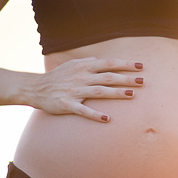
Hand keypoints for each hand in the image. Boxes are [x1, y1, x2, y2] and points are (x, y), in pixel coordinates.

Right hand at [28, 57, 142, 121]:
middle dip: (126, 78)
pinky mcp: (67, 104)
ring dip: (116, 93)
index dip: (125, 64)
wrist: (35, 88)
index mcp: (84, 66)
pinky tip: (108, 118)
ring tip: (131, 95)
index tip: (141, 66)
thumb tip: (101, 59)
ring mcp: (75, 91)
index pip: (109, 63)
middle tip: (143, 81)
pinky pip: (83, 110)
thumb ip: (88, 61)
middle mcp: (81, 77)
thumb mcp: (72, 64)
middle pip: (108, 77)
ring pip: (99, 91)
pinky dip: (95, 114)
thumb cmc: (58, 76)